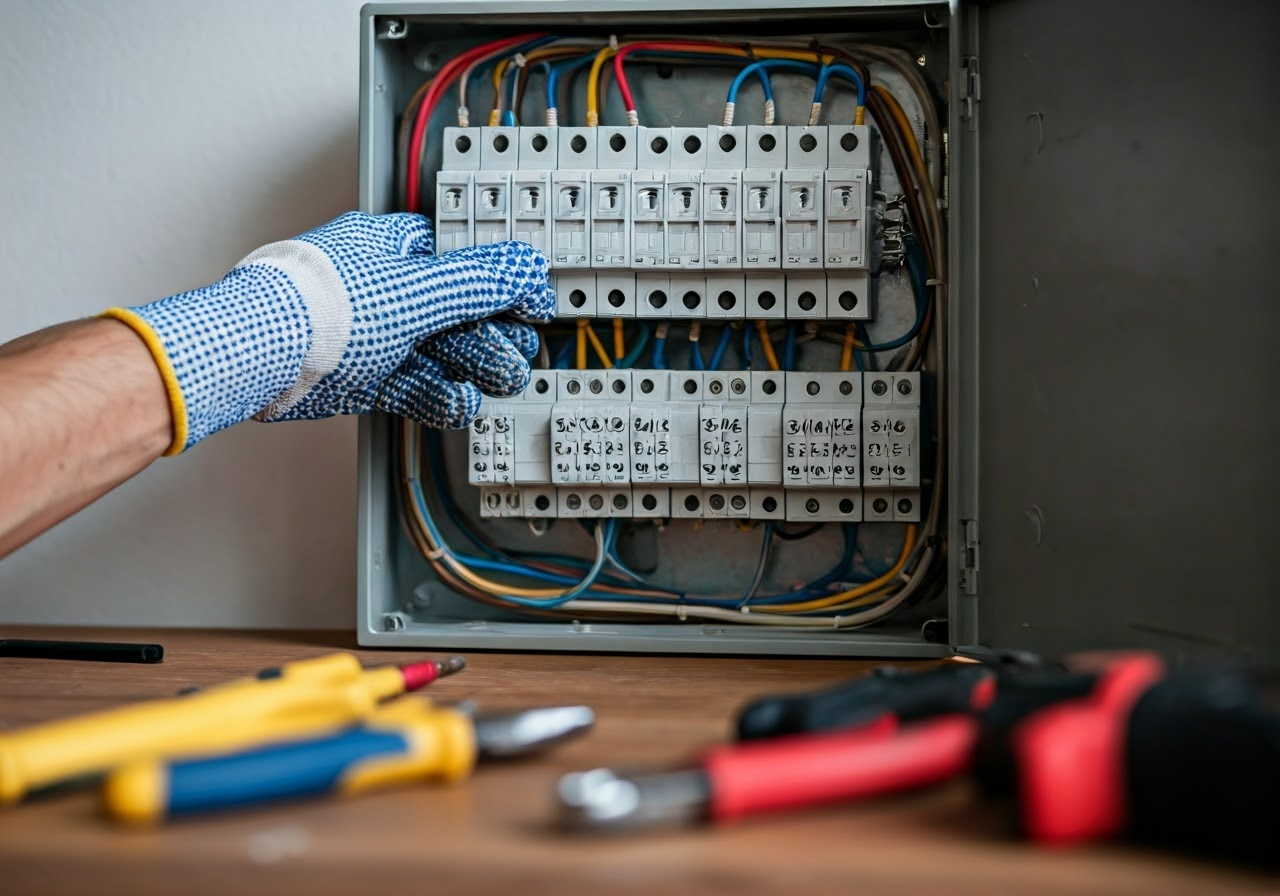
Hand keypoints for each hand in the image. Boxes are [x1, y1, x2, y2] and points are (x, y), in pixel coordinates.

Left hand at [103, 212, 553, 452]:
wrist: (258, 356)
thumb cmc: (322, 306)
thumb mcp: (419, 289)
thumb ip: (480, 280)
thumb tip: (528, 266)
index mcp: (396, 248)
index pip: (465, 260)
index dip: (503, 285)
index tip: (531, 308)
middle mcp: (385, 289)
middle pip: (459, 312)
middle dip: (491, 337)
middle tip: (512, 356)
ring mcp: (373, 335)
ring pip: (439, 354)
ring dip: (471, 370)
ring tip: (492, 383)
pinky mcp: (361, 378)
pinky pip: (413, 386)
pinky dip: (438, 396)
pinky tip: (456, 402)